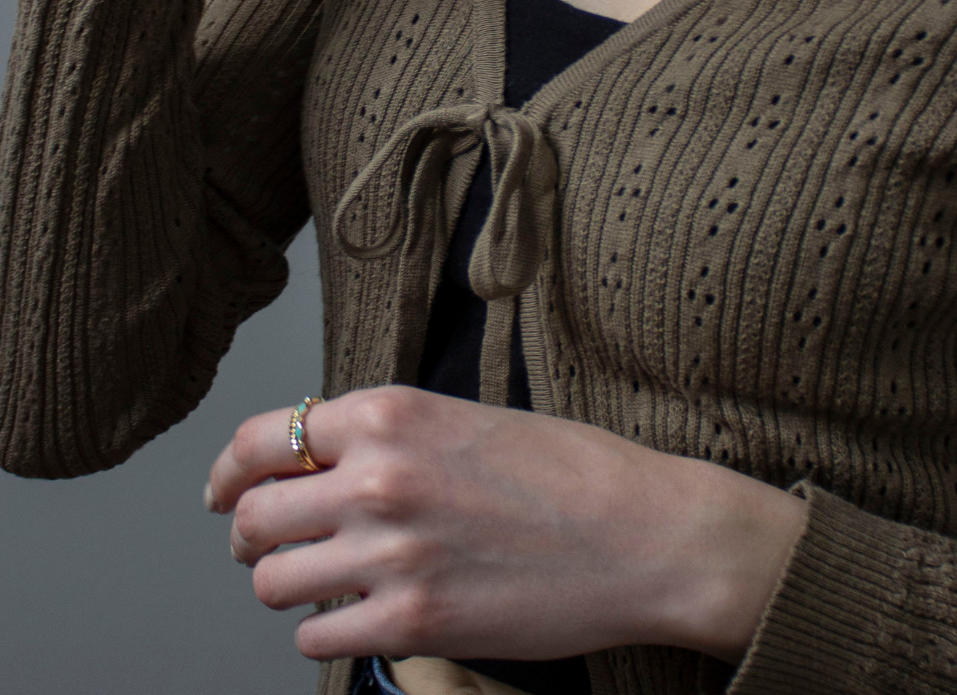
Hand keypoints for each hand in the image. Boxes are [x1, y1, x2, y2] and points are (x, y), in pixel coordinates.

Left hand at [207, 387, 804, 666]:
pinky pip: (316, 638)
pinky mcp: (410, 625)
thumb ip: (385, 436)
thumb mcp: (463, 419)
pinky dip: (329, 632)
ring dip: (289, 587)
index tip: (221, 491)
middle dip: (251, 536)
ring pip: (272, 583)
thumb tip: (317, 461)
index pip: (260, 440)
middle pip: (253, 518)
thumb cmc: (567, 472)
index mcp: (389, 413)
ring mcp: (390, 556)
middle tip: (268, 546)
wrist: (639, 534)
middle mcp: (378, 479)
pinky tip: (366, 614)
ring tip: (328, 582)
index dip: (226, 473)